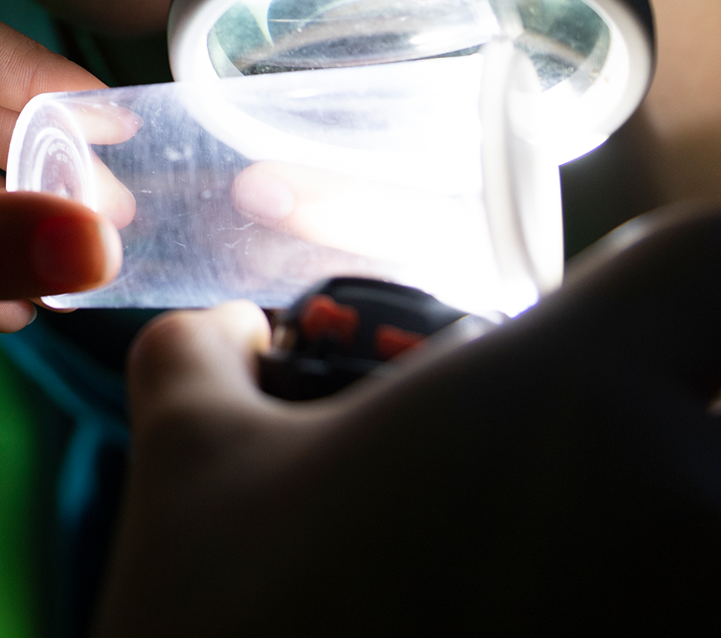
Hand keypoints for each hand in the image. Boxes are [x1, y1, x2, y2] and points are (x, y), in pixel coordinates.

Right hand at [95, 203, 720, 635]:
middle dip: (696, 414)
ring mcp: (699, 629)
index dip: (699, 277)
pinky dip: (656, 609)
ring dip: (682, 540)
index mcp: (570, 399)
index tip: (653, 320)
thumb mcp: (190, 467)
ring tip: (597, 572)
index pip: (720, 258)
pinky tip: (572, 629)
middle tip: (627, 458)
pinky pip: (693, 619)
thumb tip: (225, 333)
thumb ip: (206, 360)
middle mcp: (686, 510)